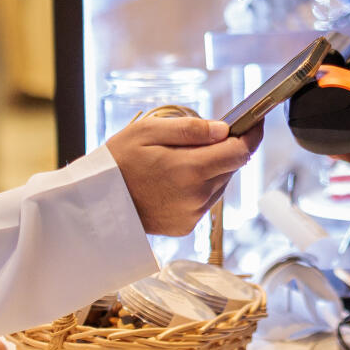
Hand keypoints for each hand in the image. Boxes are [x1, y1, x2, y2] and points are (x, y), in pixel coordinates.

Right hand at [106, 112, 256, 235]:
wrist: (95, 204)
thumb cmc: (117, 163)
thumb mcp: (148, 132)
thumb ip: (190, 129)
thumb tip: (223, 130)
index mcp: (190, 170)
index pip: (240, 152)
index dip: (251, 135)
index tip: (254, 123)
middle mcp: (197, 197)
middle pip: (231, 166)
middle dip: (226, 149)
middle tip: (205, 137)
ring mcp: (192, 214)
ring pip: (220, 183)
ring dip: (213, 168)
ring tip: (182, 159)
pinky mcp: (186, 226)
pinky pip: (206, 200)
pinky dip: (200, 186)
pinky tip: (176, 179)